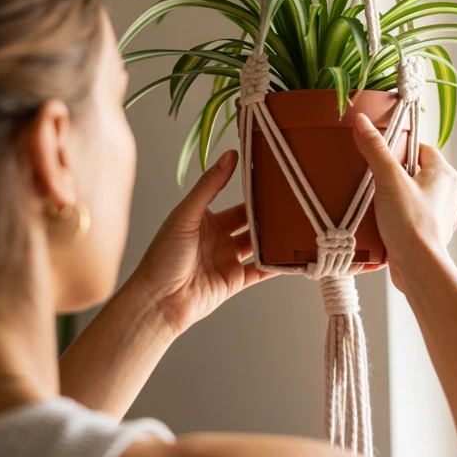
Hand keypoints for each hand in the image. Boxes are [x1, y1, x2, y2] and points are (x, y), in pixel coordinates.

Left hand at [133, 150, 278, 337]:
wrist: (158, 301)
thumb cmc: (163, 257)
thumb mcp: (186, 214)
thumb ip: (209, 186)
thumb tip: (229, 156)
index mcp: (205, 219)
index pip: (236, 201)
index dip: (253, 192)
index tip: (272, 179)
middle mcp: (218, 238)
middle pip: (251, 222)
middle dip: (268, 214)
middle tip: (292, 201)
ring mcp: (228, 260)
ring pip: (259, 245)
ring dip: (274, 237)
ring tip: (297, 224)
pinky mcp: (235, 281)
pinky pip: (261, 271)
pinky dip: (277, 265)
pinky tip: (293, 256)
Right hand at [353, 114, 456, 293]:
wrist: (418, 267)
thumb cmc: (410, 223)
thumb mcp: (388, 179)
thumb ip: (375, 149)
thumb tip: (362, 121)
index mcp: (445, 173)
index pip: (421, 149)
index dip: (399, 149)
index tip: (380, 155)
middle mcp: (450, 192)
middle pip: (419, 172)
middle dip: (397, 174)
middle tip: (376, 178)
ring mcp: (443, 214)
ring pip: (417, 195)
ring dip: (400, 197)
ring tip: (378, 200)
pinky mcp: (433, 234)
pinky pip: (416, 217)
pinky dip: (402, 217)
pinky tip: (385, 221)